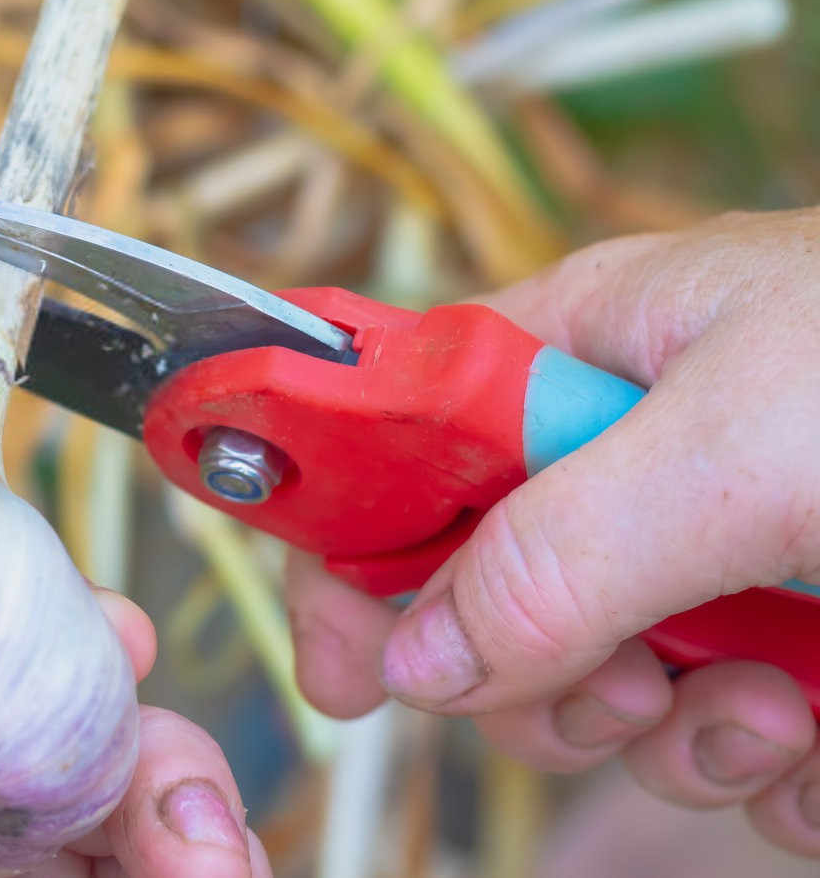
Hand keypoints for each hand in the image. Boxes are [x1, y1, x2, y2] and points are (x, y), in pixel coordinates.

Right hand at [283, 208, 819, 855]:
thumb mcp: (746, 447)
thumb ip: (564, 545)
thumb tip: (423, 653)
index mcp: (605, 346)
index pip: (413, 428)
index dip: (359, 536)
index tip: (343, 663)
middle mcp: (651, 451)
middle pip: (494, 583)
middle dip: (537, 666)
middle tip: (608, 689)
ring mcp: (730, 554)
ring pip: (606, 681)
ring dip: (671, 729)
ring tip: (769, 709)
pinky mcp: (807, 646)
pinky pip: (727, 743)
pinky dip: (770, 771)